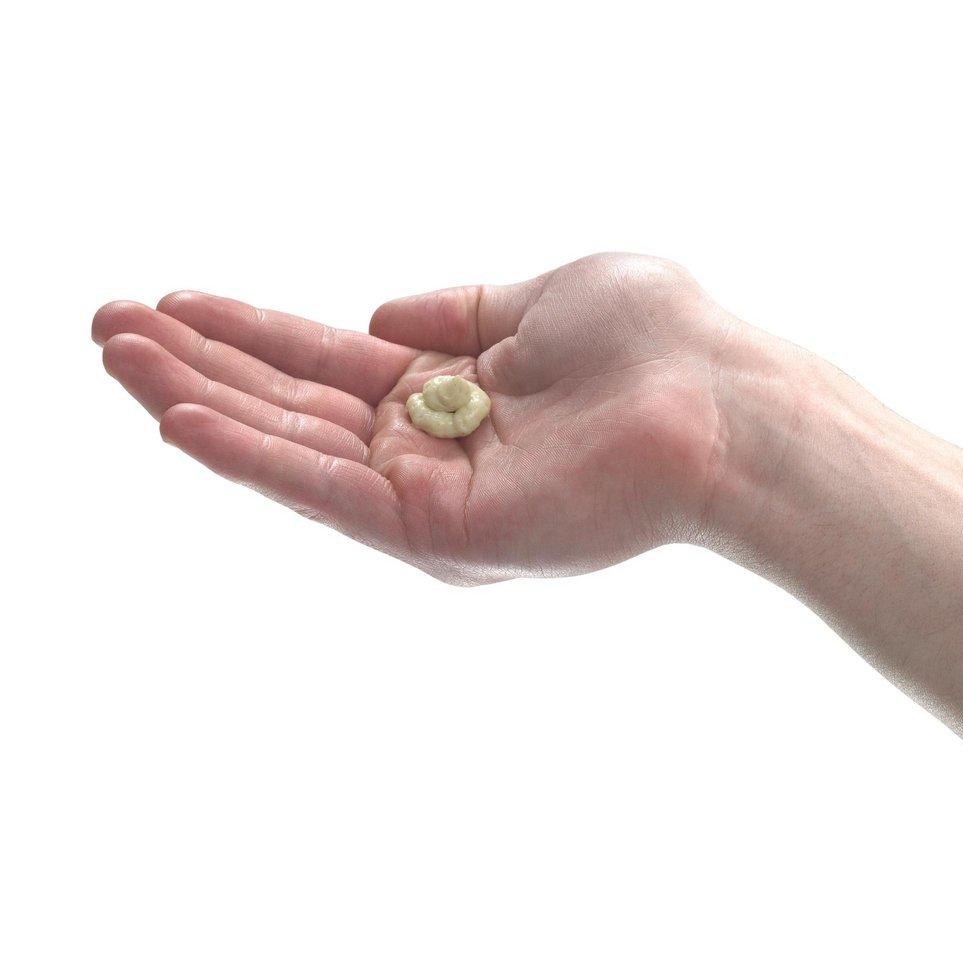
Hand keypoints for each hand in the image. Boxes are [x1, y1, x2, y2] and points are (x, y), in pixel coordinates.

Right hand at [94, 254, 736, 583]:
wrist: (723, 398)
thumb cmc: (653, 339)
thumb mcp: (540, 297)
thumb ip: (455, 312)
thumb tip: (379, 314)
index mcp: (452, 391)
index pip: (327, 361)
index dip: (250, 333)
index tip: (176, 304)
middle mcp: (430, 447)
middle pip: (294, 405)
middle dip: (201, 365)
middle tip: (110, 326)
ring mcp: (430, 493)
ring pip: (294, 448)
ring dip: (202, 402)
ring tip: (117, 356)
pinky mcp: (439, 529)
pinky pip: (329, 491)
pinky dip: (254, 458)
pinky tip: (181, 419)